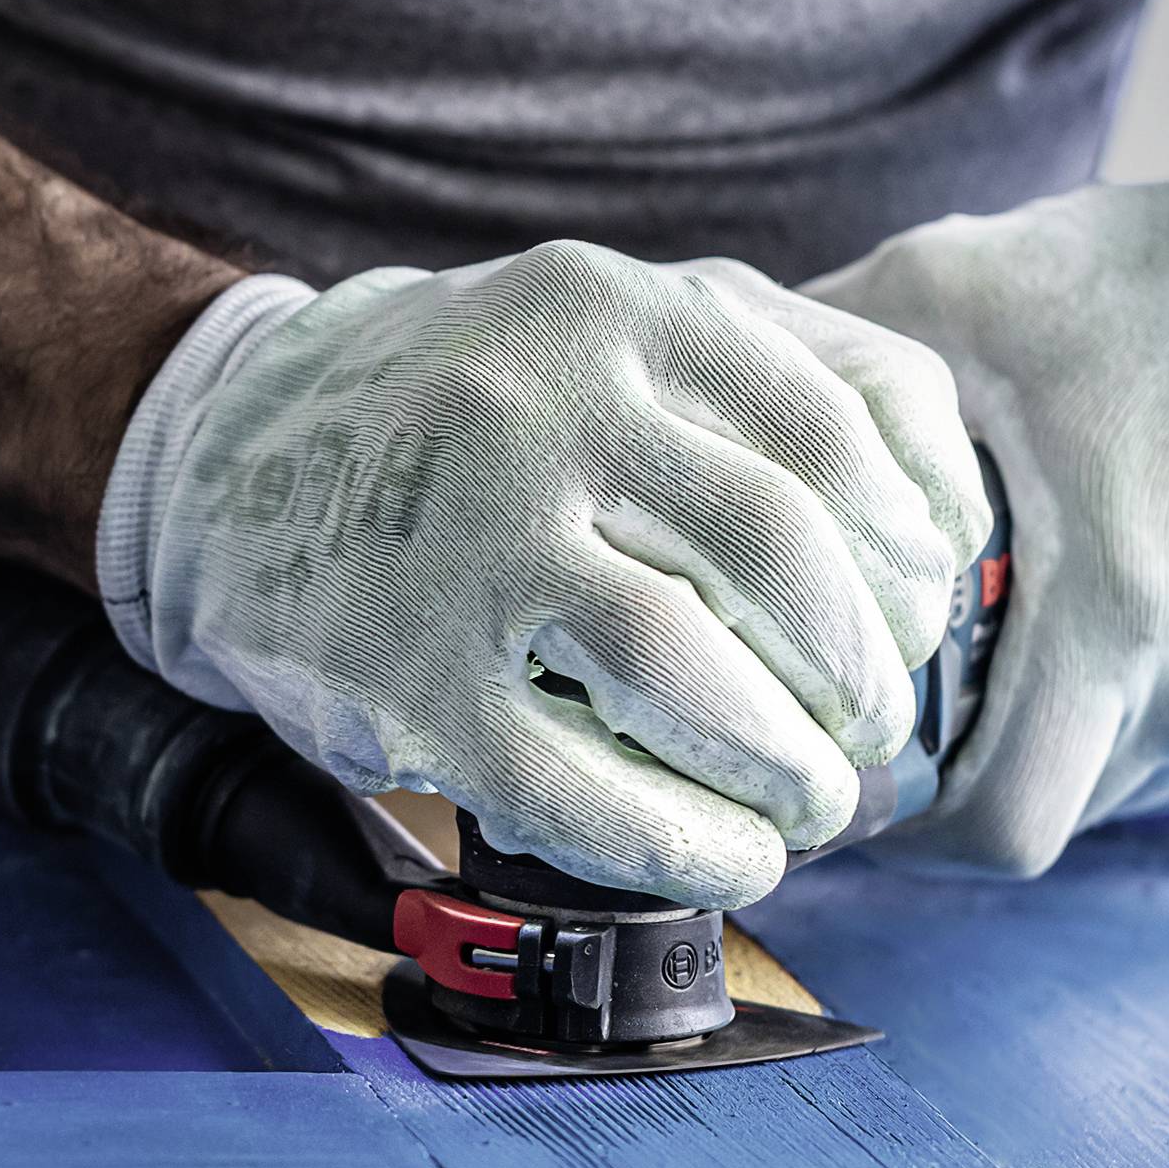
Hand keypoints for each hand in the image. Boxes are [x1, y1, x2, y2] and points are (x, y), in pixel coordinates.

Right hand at [96, 239, 989, 904]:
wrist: (222, 453)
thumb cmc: (462, 406)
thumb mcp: (608, 324)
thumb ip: (774, 369)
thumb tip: (946, 520)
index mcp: (613, 310)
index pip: (834, 431)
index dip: (909, 551)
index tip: (919, 621)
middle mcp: (538, 405)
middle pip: (782, 553)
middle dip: (860, 672)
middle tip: (870, 732)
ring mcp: (463, 542)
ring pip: (687, 670)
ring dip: (784, 762)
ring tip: (808, 803)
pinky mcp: (403, 678)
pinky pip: (574, 788)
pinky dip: (681, 843)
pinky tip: (726, 857)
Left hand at [807, 43, 1168, 874]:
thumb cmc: (1145, 272)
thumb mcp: (952, 289)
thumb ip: (814, 377)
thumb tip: (679, 438)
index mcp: (1121, 605)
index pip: (992, 828)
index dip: (905, 829)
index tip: (844, 774)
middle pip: (1048, 822)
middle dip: (961, 793)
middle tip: (897, 725)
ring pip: (1118, 791)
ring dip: (1044, 749)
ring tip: (997, 660)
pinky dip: (1128, 718)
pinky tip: (1096, 631)